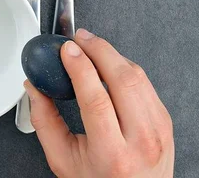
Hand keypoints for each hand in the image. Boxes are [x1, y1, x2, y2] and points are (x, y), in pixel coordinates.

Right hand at [24, 29, 173, 177]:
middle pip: (123, 80)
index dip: (79, 68)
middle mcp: (141, 140)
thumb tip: (34, 88)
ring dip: (112, 54)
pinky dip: (124, 67)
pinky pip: (145, 82)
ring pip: (137, 76)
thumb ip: (44, 122)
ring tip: (91, 45)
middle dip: (99, 50)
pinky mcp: (164, 120)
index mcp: (112, 154)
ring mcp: (158, 129)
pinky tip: (108, 63)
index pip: (96, 100)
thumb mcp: (62, 159)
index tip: (67, 50)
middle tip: (79, 39)